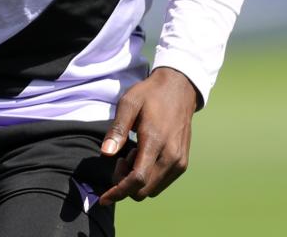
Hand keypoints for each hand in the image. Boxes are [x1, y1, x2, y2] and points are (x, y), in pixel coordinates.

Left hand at [98, 66, 198, 205]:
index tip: (104, 199)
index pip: (137, 179)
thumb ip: (117, 129)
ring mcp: (179, 161)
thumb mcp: (129, 103)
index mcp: (156, 141)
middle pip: (143, 190)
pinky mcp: (183, 163)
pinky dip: (149, 178)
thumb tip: (106, 154)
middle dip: (125, 183)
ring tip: (134, 153)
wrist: (180, 88)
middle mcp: (171, 156)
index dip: (118, 192)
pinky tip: (145, 156)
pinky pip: (162, 183)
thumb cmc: (151, 94)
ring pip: (153, 190)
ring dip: (137, 181)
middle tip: (121, 158)